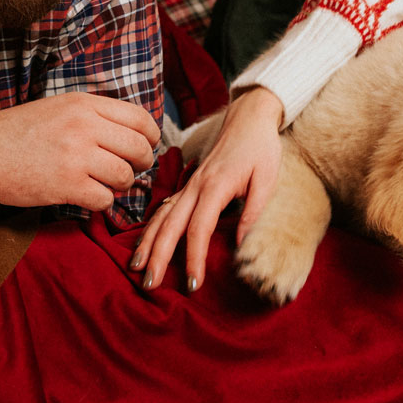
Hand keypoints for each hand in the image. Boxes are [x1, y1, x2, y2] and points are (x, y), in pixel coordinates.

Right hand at [0, 92, 160, 217]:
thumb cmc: (17, 132)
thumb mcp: (58, 108)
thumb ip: (93, 115)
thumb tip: (133, 132)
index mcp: (84, 104)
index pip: (140, 118)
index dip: (150, 136)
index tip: (145, 146)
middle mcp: (84, 126)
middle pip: (139, 148)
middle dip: (141, 163)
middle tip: (131, 170)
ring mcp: (76, 156)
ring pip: (125, 176)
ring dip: (120, 185)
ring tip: (105, 184)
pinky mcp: (66, 185)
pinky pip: (105, 199)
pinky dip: (101, 202)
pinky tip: (87, 196)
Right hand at [132, 87, 283, 293]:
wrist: (249, 117)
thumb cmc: (261, 148)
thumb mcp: (268, 180)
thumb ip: (253, 213)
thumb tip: (240, 247)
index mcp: (215, 186)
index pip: (199, 229)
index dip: (193, 258)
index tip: (192, 284)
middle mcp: (196, 186)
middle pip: (170, 225)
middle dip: (157, 256)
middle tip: (148, 285)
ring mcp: (190, 184)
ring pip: (161, 216)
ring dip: (147, 242)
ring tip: (135, 267)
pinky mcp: (189, 184)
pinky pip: (164, 207)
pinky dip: (151, 227)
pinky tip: (143, 243)